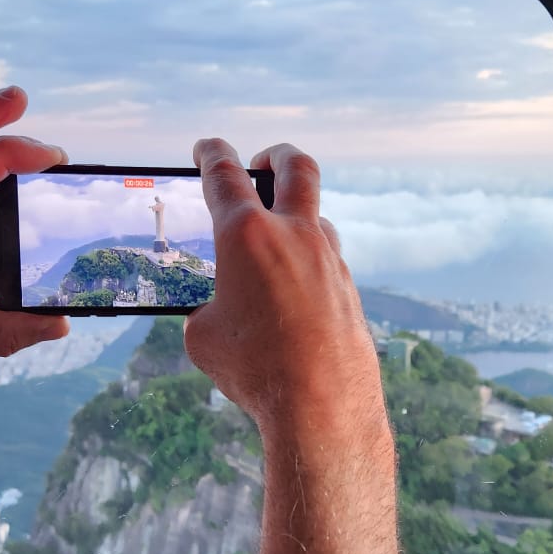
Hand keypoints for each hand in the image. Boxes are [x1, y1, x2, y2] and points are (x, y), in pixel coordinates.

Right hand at [183, 138, 387, 443]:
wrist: (321, 405)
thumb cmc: (255, 370)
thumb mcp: (204, 337)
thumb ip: (207, 308)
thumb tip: (219, 311)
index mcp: (246, 235)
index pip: (223, 175)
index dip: (210, 155)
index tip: (206, 148)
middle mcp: (294, 235)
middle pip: (294, 167)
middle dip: (275, 155)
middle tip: (262, 161)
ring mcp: (329, 259)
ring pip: (317, 216)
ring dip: (296, 216)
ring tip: (276, 240)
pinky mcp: (348, 288)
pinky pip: (327, 261)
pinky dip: (309, 262)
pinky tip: (296, 289)